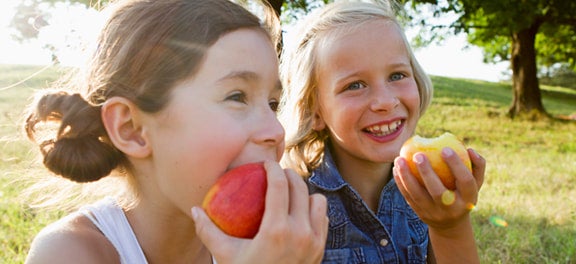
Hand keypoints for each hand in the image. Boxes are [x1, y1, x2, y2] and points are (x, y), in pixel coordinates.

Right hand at [192, 161, 327, 263]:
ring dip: (305, 193)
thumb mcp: (225, 256)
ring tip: (290, 193)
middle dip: (289, 174)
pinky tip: (299, 213)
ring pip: (317, 200)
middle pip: (300, 187)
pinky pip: (323, 219)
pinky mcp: (321, 249)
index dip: (274, 168)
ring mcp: (314, 241)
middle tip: (277, 173)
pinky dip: (313, 211)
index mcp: (277, 230)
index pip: (280, 186)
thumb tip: (194, 209)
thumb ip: (208, 232)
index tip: (266, 164)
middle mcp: (300, 232)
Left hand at [393, 147, 484, 230]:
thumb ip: (477, 166)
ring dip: (406, 177)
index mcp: (469, 199)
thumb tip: (469, 149)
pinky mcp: (420, 213)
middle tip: (418, 155)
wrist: (450, 224)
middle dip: (427, 172)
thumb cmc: (463, 194)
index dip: (456, 165)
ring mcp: (434, 213)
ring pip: (418, 195)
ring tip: (399, 159)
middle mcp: (452, 209)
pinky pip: (408, 197)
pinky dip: (400, 182)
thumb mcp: (475, 183)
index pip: (465, 181)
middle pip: (438, 191)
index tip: (445, 148)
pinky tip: (396, 167)